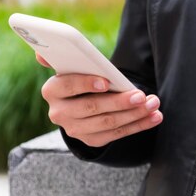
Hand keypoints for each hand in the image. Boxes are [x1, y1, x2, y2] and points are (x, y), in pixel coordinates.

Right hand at [37, 53, 162, 147]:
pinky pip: (117, 134)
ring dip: (135, 114)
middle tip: (141, 95)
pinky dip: (138, 125)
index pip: (67, 86)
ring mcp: (75, 130)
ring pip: (108, 123)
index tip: (107, 81)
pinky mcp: (91, 140)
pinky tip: (154, 117)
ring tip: (153, 103)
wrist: (80, 102)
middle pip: (92, 107)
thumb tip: (41, 54)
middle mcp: (59, 113)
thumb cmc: (80, 77)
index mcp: (52, 90)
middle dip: (119, 101)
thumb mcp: (71, 66)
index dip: (86, 83)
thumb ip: (60, 58)